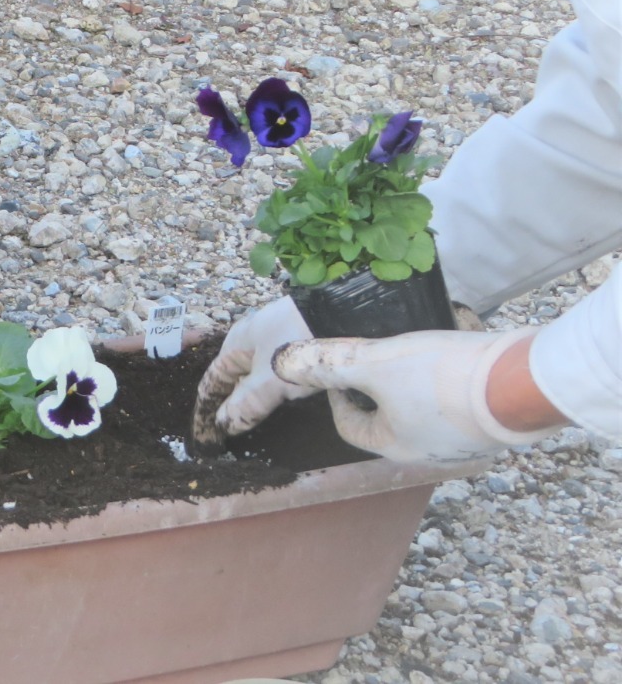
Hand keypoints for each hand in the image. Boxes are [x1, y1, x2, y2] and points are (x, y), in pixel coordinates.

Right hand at [192, 296, 314, 444]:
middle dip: (227, 404)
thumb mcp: (270, 380)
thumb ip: (247, 404)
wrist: (341, 313)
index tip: (204, 434)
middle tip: (226, 433)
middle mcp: (251, 341)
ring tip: (251, 423)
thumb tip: (222, 425)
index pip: (211, 381)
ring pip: (256, 376)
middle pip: (232, 378)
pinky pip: (276, 374)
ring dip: (250, 398)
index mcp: (235, 344)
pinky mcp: (299, 345)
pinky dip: (272, 391)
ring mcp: (276, 341)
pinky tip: (280, 402)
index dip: (205, 408)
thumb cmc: (297, 344)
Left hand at [272, 329, 562, 462]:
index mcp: (395, 446)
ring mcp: (465, 443)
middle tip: (378, 355)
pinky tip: (450, 356)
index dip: (337, 394)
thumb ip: (330, 362)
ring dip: (412, 382)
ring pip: (423, 411)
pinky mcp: (492, 425)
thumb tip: (284, 364)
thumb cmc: (443, 378)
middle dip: (377, 386)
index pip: (350, 426)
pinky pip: (456, 403)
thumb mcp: (375, 363)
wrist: (521, 382)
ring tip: (412, 352)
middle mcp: (430, 454)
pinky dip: (446, 382)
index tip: (342, 366)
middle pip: (387, 419)